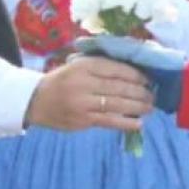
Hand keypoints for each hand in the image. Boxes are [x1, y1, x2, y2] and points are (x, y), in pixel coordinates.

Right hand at [26, 57, 154, 131]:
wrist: (35, 100)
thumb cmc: (62, 81)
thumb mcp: (77, 66)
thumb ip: (101, 67)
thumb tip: (133, 73)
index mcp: (83, 66)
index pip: (115, 69)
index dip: (135, 74)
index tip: (147, 79)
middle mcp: (83, 83)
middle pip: (118, 87)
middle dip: (140, 92)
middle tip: (152, 95)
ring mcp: (82, 103)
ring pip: (116, 104)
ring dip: (137, 106)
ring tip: (149, 107)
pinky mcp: (82, 120)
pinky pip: (109, 121)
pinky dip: (126, 123)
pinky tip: (139, 123)